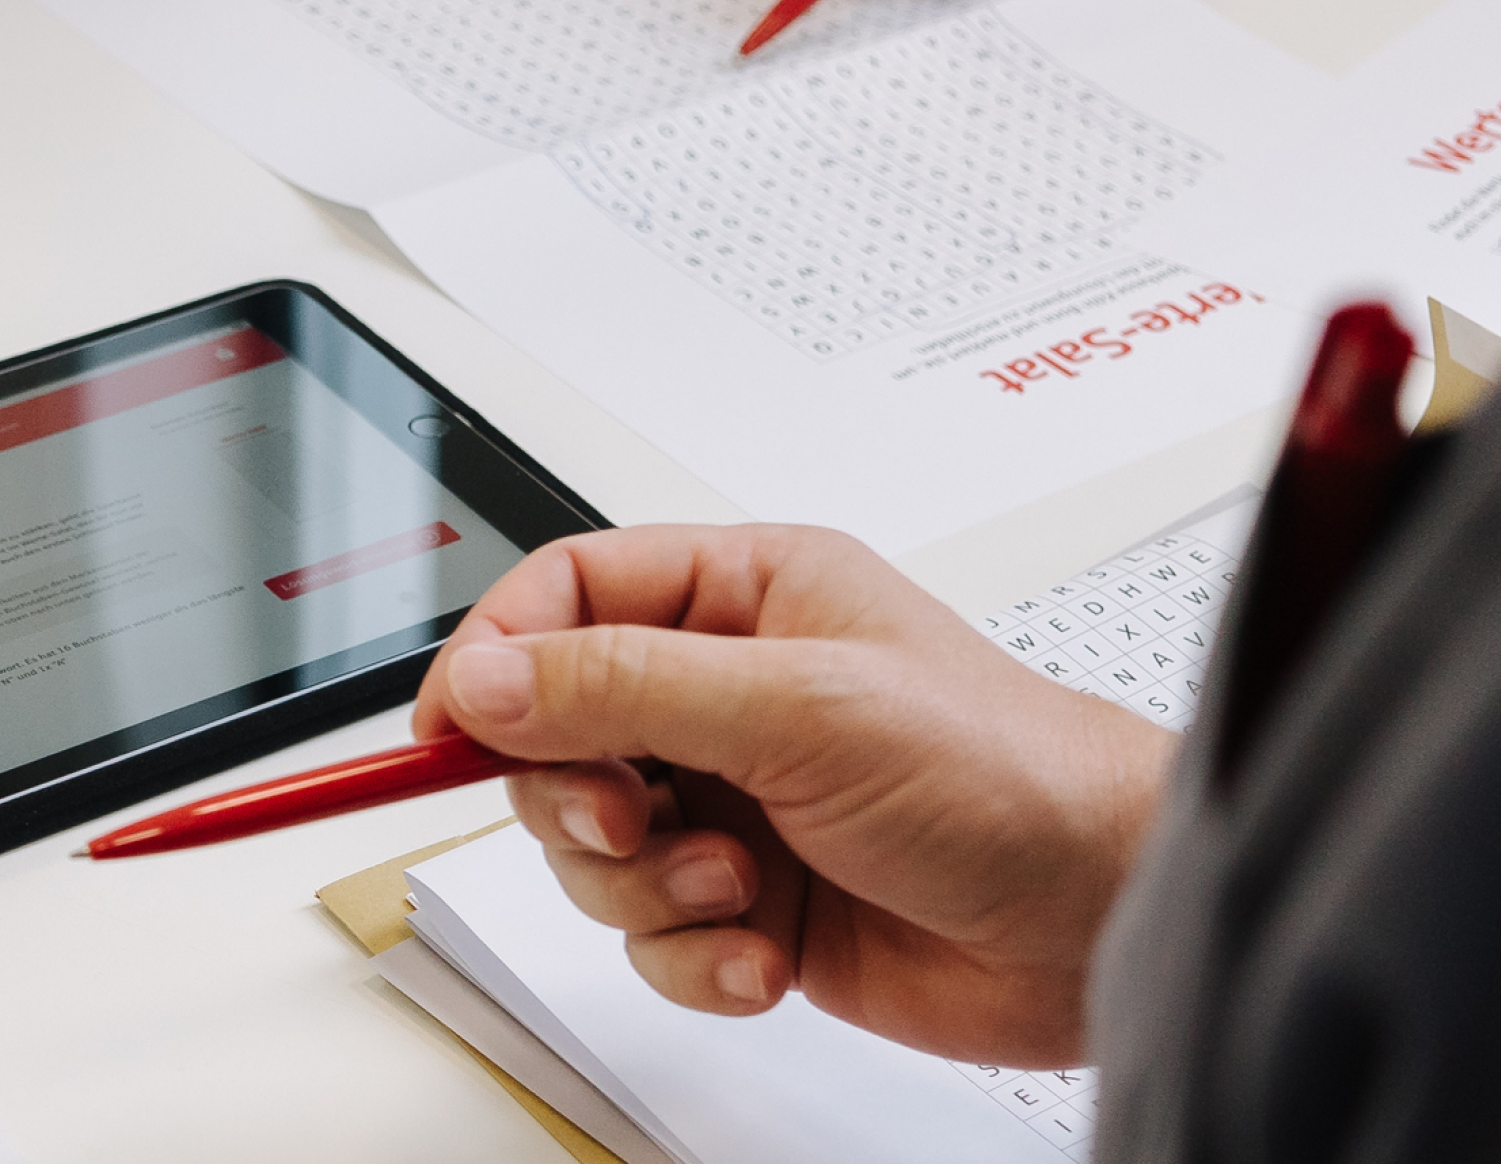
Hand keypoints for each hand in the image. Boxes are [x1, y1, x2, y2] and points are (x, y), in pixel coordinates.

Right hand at [412, 526, 1176, 1066]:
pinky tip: (764, 952)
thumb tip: (484, 678)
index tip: (446, 732)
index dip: (492, 658)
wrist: (1106, 920)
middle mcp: (729, 690)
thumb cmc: (1007, 774)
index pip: (563, 597)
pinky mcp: (750, 900)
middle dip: (578, 796)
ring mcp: (736, 799)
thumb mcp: (796, 706)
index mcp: (743, 595)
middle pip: (556, 731)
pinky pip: (650, 935)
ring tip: (733, 890)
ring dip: (646, 888)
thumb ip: (622, 686)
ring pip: (593, 846)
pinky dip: (693, 956)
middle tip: (633, 820)